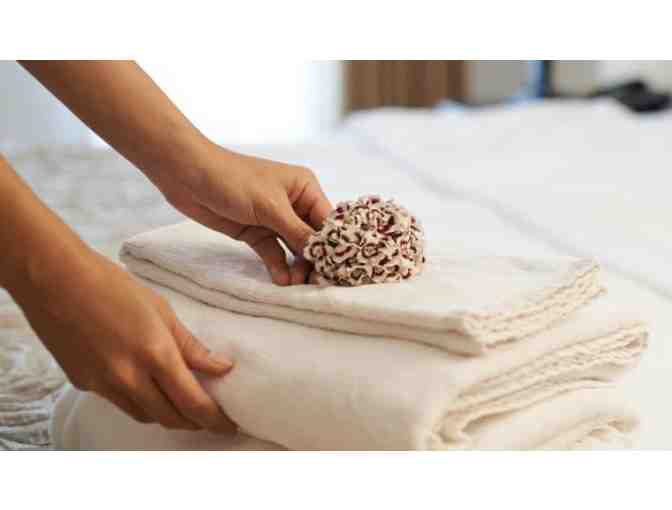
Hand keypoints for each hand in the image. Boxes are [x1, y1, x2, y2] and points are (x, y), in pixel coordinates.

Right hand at [9, 249, 235, 432]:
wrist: (55, 279)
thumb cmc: (113, 286)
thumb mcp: (162, 311)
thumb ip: (192, 346)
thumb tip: (222, 367)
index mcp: (155, 355)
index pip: (193, 402)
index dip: (215, 419)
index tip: (229, 424)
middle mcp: (129, 378)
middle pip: (170, 418)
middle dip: (195, 423)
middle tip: (212, 418)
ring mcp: (103, 385)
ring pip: (145, 416)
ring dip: (168, 416)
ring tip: (185, 406)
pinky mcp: (84, 384)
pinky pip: (121, 403)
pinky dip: (141, 402)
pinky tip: (148, 388)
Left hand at [154, 143, 332, 285]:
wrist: (187, 176)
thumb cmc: (233, 180)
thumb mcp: (270, 207)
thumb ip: (297, 232)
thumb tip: (323, 253)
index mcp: (305, 188)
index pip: (327, 221)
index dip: (334, 244)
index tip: (338, 268)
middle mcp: (294, 204)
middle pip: (312, 237)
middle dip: (315, 259)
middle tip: (316, 282)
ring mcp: (274, 219)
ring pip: (294, 248)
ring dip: (297, 266)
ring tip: (297, 285)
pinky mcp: (255, 232)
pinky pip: (273, 253)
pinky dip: (278, 266)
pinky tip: (282, 281)